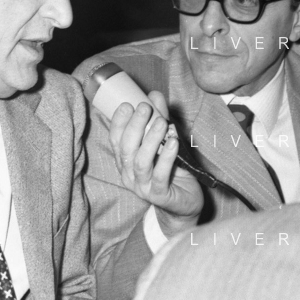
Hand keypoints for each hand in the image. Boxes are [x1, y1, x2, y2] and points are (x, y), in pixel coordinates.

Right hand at [109, 89, 202, 234]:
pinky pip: (160, 175)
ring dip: (151, 139)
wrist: (184, 205)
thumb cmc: (172, 171)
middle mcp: (129, 174)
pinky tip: (173, 142)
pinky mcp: (159, 195)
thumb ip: (159, 120)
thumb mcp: (165, 142)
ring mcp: (142, 187)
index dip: (118, 122)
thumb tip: (154, 95)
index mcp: (126, 162)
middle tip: (145, 107)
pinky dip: (167, 156)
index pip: (115, 140)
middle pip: (126, 149)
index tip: (127, 104)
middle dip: (134, 126)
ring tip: (162, 122)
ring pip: (141, 161)